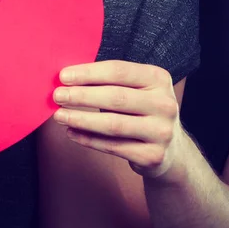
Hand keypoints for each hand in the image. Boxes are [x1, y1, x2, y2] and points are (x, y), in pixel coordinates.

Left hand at [53, 60, 185, 179]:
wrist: (171, 149)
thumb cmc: (141, 110)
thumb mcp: (136, 88)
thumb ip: (109, 81)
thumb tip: (67, 79)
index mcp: (159, 78)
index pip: (119, 71)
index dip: (88, 73)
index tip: (63, 76)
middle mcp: (165, 104)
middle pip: (116, 97)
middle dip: (81, 96)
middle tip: (57, 96)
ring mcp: (162, 132)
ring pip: (113, 124)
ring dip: (81, 119)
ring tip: (59, 115)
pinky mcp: (153, 156)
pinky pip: (113, 147)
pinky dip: (88, 139)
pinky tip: (72, 132)